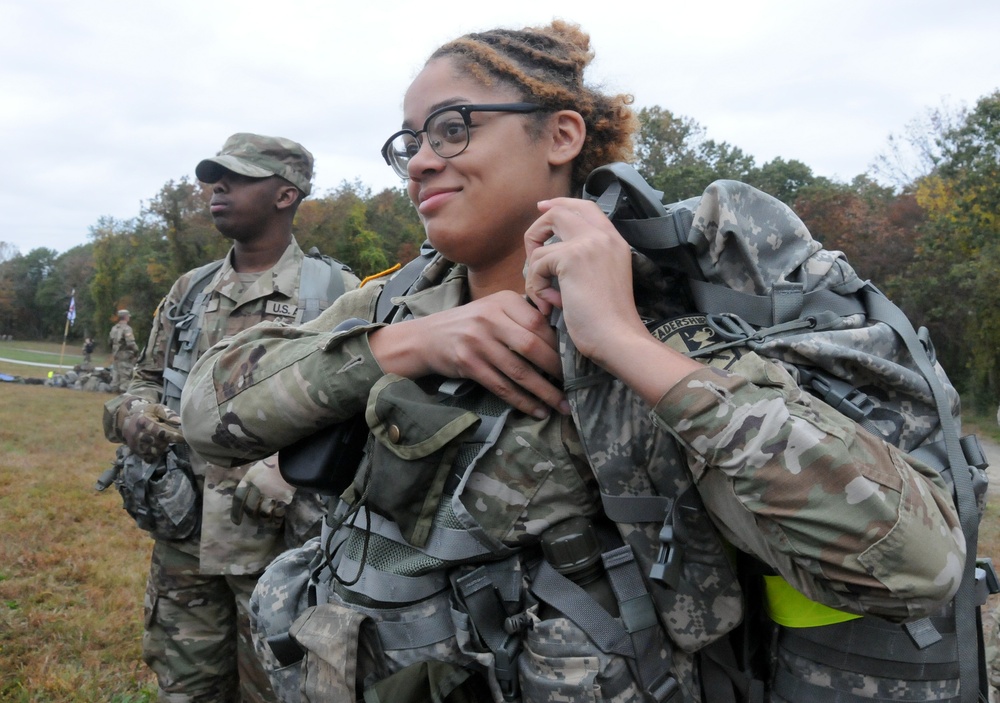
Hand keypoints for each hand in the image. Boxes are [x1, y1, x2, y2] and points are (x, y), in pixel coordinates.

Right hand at [122, 402, 183, 461]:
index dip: (173, 436)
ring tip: (162, 440)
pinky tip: (156, 447)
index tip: (183, 438)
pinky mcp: (135, 451)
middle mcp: (138, 434)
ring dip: (162, 447)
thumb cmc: (147, 412)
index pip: (161, 432)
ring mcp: (135, 444)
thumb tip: (179, 422)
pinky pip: (149, 458)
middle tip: (171, 437)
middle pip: (159, 444)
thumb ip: (169, 414)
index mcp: (144, 421)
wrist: (128, 417)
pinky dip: (155, 454)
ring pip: (155, 452)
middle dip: (168, 441)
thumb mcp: (157, 408)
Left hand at [230, 459, 293, 525]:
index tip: (237, 522)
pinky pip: (277, 513)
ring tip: (266, 518)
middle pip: (250, 508)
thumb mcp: (257, 469)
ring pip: (263, 513)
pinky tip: (276, 519)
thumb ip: (250, 481)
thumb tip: (245, 495)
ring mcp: (271, 494)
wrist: (292, 461)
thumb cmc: (274, 464)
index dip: (236, 512)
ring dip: (264, 518)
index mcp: (250, 479)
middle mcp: (258, 487)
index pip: (239, 498)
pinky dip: (276, 518)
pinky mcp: (283, 499)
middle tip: (255, 516)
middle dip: (252, 515)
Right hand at [370, 290, 565, 418]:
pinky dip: (523, 401)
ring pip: (519, 371)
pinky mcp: (468, 364)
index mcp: (503, 301)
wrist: (427, 338)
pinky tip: (538, 411)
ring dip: (544, 392)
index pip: (539, 322)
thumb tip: (565, 334)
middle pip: (531, 347)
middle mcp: (489, 318)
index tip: (576, 361)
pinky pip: (502, 387)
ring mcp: (477, 341)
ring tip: (563, 405)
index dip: (560, 344)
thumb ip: (523, 315)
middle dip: (557, 370)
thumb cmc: (470, 324)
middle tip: (576, 386)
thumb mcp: (494, 308)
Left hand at [523, 198, 702, 403]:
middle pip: (559, 210)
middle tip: (531, 251)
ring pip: (540, 241)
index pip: (585, 206)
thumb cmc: (609, 320)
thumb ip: (586, 260)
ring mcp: (588, 243)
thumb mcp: (603, 279)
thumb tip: (553, 252)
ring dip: (534, 272)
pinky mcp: (571, 257)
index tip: (543, 208)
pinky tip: (552, 304)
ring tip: (547, 297)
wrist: (618, 337)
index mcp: (614, 240)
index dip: (561, 204)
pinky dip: (536, 286)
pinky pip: (536, 264)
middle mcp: (603, 236)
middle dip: (537, 230)